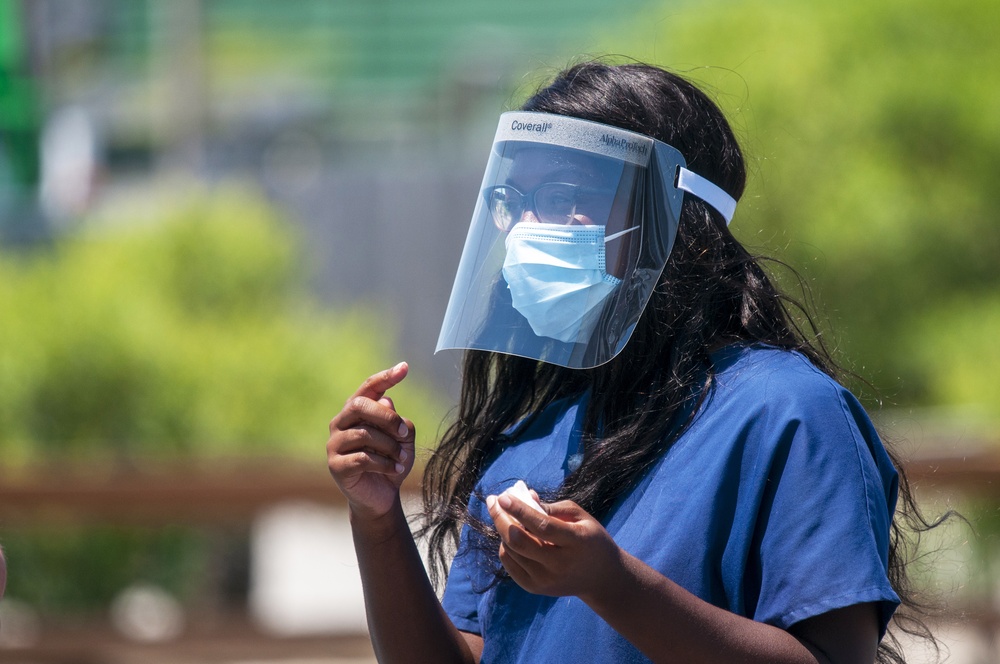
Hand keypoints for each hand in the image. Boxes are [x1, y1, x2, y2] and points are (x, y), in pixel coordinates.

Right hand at [327, 362, 415, 520]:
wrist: (380, 497)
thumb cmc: (391, 462)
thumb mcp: (403, 440)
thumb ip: (399, 421)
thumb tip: (387, 402)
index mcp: (356, 411)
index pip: (368, 387)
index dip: (385, 377)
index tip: (405, 367)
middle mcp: (340, 423)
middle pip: (360, 405)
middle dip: (387, 418)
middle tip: (404, 433)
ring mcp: (334, 444)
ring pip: (364, 434)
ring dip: (390, 446)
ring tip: (401, 459)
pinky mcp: (335, 466)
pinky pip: (362, 458)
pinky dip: (384, 464)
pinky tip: (395, 470)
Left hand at [486, 491, 622, 601]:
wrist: (601, 579)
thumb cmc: (590, 540)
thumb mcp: (581, 518)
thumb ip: (553, 507)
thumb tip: (525, 496)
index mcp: (576, 543)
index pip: (542, 526)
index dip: (520, 511)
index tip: (503, 497)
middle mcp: (559, 565)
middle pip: (520, 541)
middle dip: (501, 518)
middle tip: (492, 501)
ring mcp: (545, 580)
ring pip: (512, 551)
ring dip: (502, 529)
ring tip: (502, 514)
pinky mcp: (535, 588)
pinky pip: (510, 564)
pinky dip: (505, 546)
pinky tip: (509, 534)